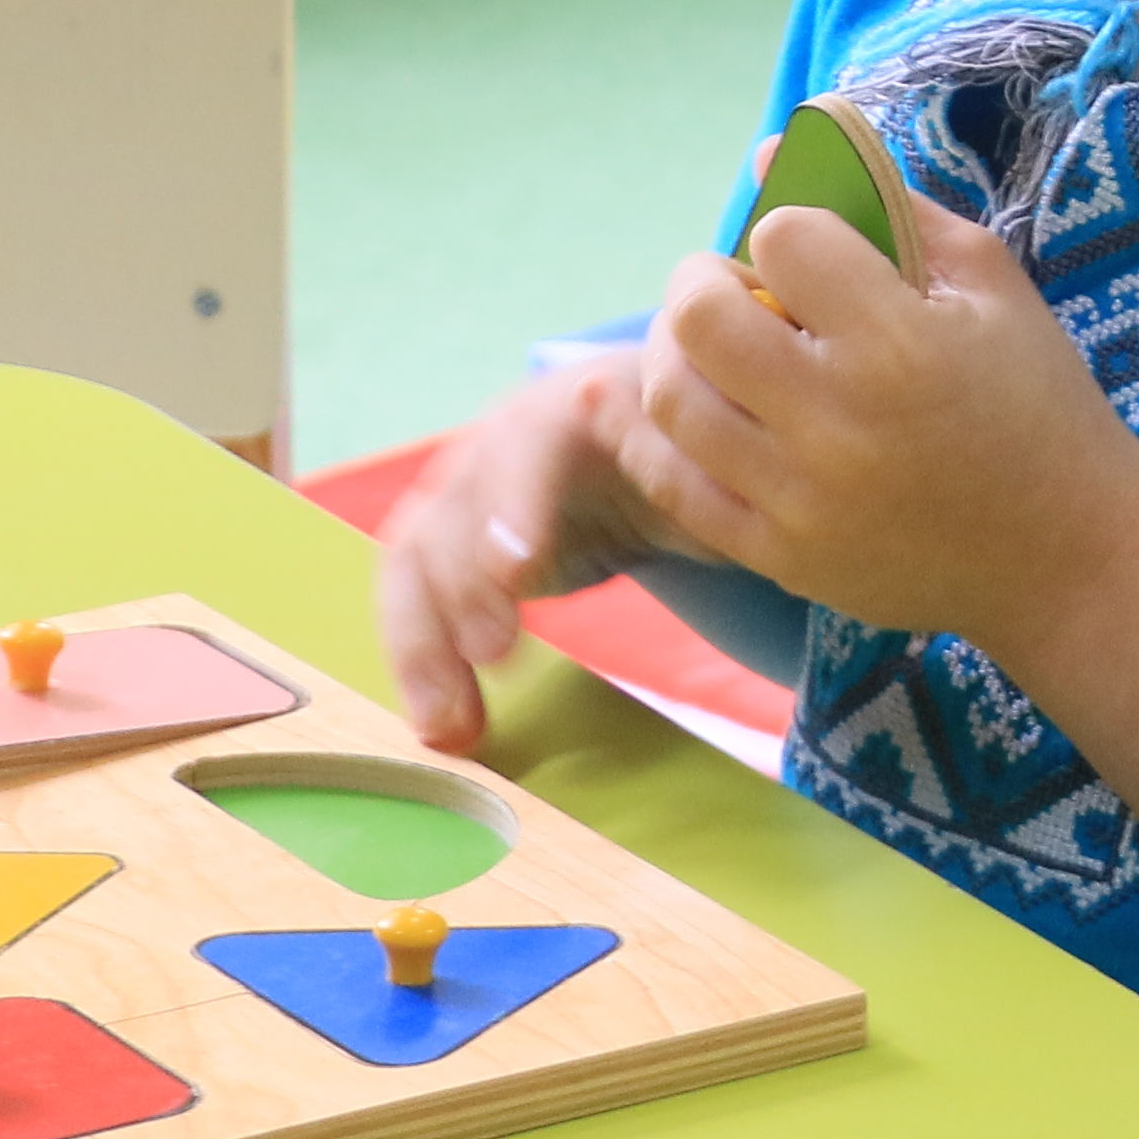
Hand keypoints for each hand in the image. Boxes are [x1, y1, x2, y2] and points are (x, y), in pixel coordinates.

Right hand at [372, 355, 676, 756]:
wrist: (641, 438)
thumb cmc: (683, 449)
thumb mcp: (707, 460)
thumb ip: (703, 483)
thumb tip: (726, 523)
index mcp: (568, 410)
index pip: (526, 447)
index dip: (515, 507)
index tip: (517, 575)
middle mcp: (496, 444)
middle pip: (454, 509)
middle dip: (462, 590)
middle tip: (492, 659)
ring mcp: (462, 495)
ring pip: (414, 563)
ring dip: (422, 645)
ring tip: (450, 728)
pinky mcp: (447, 548)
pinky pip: (412, 602)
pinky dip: (421, 663)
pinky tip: (444, 726)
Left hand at [615, 173, 1138, 652]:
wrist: (1067, 556)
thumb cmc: (1036, 400)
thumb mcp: (987, 281)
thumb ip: (884, 201)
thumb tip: (774, 147)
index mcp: (901, 341)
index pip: (782, 237)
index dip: (791, 229)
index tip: (815, 251)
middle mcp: (838, 421)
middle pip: (699, 315)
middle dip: (703, 278)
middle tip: (732, 284)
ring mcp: (801, 498)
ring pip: (672, 398)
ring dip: (676, 351)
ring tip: (714, 345)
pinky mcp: (780, 557)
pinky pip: (674, 485)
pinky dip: (662, 433)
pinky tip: (693, 408)